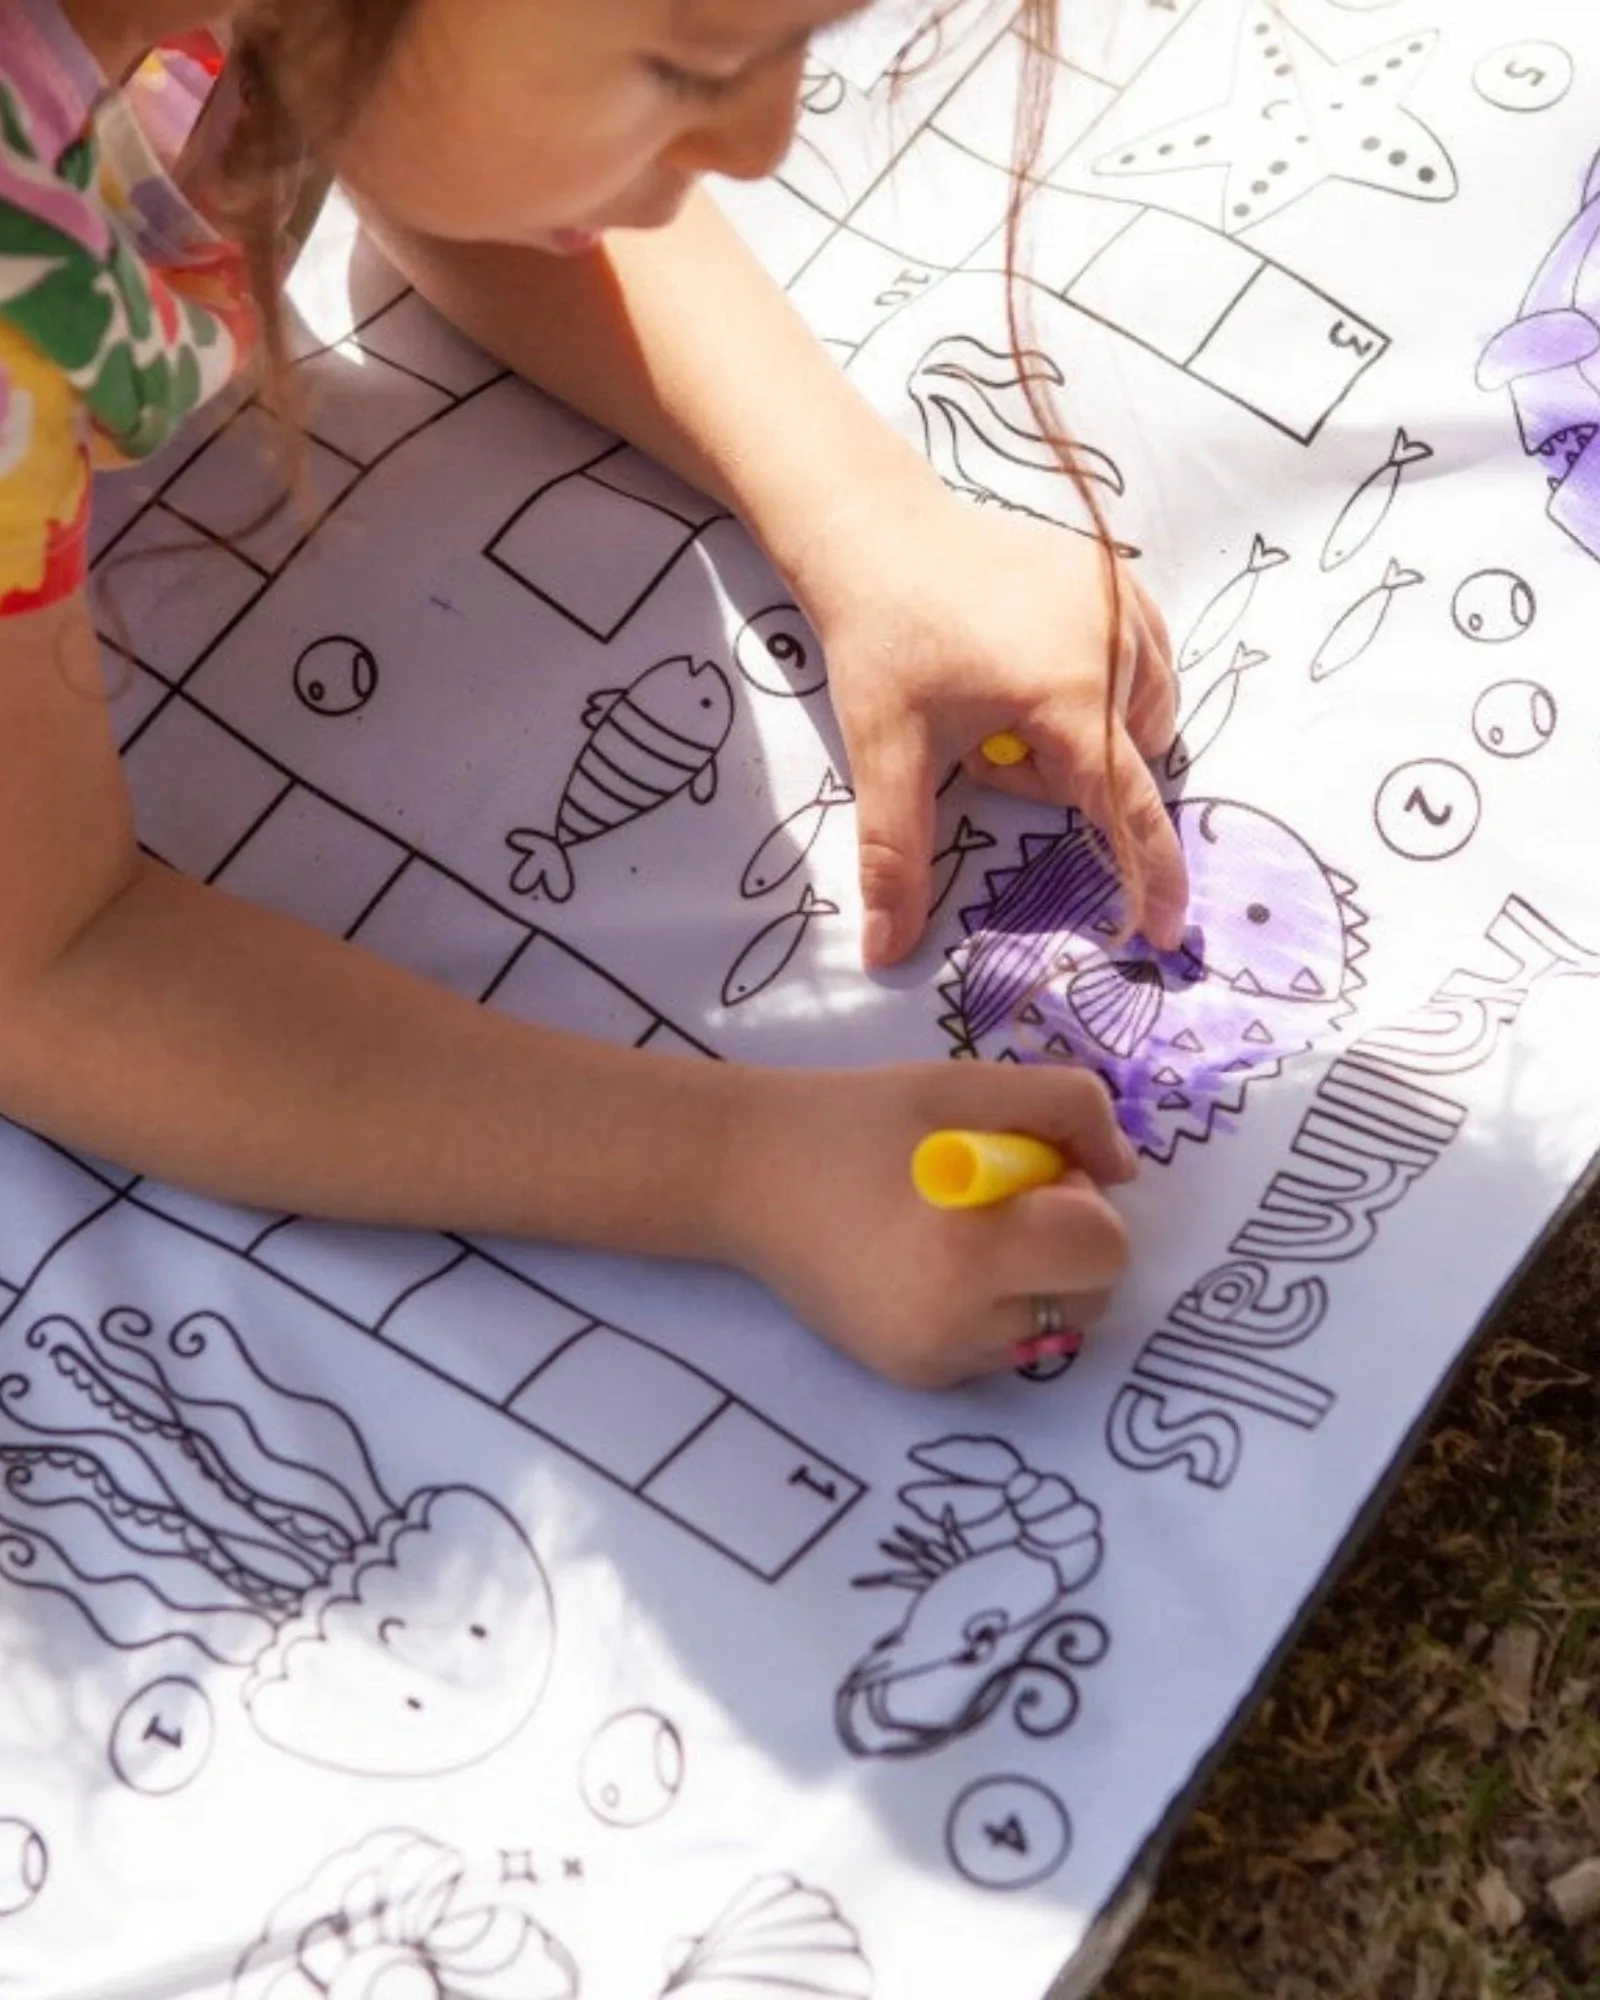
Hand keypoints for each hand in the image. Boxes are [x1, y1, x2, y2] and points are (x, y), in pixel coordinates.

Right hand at [712, 1058, 1135, 1387]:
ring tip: (960, 1228)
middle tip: (998, 1196)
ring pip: (1052, 1328)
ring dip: (1033, 1277)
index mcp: (971, 1249)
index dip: (1080, 1198)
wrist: (746, 1175)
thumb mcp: (968, 1085)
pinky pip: (1002, 1348)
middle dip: (1067, 1242)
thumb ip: (1069, 1108)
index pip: (1105, 1250)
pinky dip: (992, 1305)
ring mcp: (933, 1360)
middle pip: (1091, 1298)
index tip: (1025, 1168)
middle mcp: (956, 1324)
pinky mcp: (913, 1377)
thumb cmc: (860, 1120)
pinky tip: (933, 1262)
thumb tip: (1125, 1170)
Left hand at [793, 476, 1186, 966]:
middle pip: (1119, 764)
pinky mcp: (1121, 576)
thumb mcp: (886, 752)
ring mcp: (1126, 601)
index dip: (1148, 877)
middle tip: (984, 738)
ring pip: (1139, 717)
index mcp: (1070, 691)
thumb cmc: (884, 638)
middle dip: (1059, 775)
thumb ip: (896, 857)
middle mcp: (1117, 643)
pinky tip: (1037, 665)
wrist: (879, 532)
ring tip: (1009, 697)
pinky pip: (1144, 663)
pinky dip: (1104, 685)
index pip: (1128, 807)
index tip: (1167, 931)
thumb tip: (883, 954)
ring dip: (1085, 731)